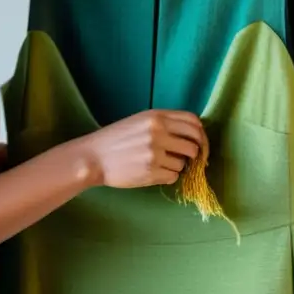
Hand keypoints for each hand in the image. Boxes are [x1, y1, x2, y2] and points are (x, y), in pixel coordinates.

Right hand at [77, 109, 204, 188]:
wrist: (93, 157)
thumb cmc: (116, 139)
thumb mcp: (139, 121)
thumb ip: (164, 122)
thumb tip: (194, 133)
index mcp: (156, 116)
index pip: (193, 122)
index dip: (200, 133)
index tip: (198, 141)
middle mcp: (158, 132)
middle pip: (194, 144)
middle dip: (194, 153)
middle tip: (187, 157)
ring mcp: (155, 153)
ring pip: (183, 163)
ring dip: (176, 165)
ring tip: (158, 163)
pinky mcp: (151, 171)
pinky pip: (173, 176)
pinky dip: (167, 176)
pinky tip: (152, 171)